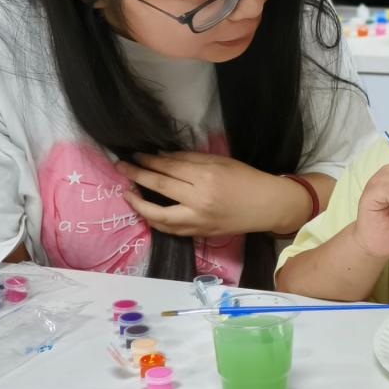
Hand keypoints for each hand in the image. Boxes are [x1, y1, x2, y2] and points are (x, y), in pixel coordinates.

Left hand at [116, 152, 304, 236]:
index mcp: (206, 177)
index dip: (149, 161)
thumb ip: (190, 160)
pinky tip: (147, 211)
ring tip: (129, 194)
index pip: (169, 168)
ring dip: (140, 204)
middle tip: (121, 167)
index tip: (135, 155)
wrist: (267, 205)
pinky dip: (156, 220)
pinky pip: (170, 229)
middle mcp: (199, 200)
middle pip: (159, 187)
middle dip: (137, 176)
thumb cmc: (246, 178)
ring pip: (159, 216)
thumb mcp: (221, 161)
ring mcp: (198, 220)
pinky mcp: (200, 233)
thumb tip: (162, 157)